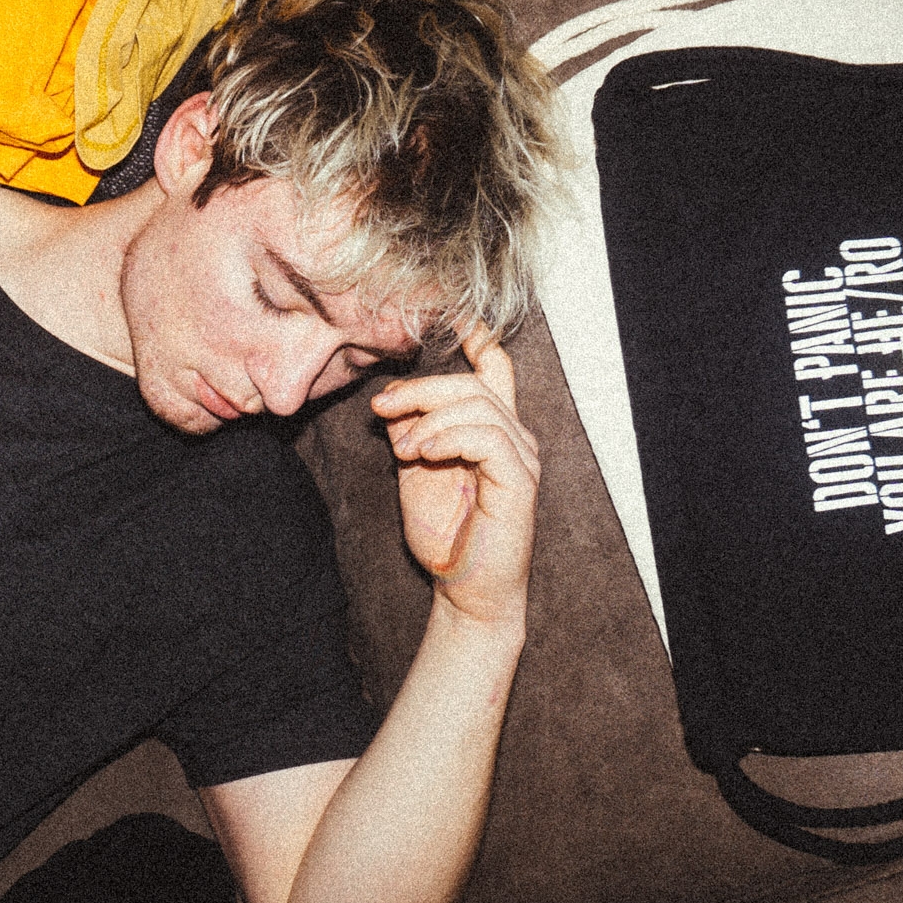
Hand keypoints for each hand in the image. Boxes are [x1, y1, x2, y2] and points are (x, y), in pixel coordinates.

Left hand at [370, 328, 539, 631]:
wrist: (462, 589)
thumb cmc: (444, 534)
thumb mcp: (415, 472)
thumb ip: (410, 432)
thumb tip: (392, 401)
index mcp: (491, 428)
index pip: (494, 369)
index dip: (477, 337)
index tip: (453, 313)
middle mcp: (514, 436)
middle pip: (473, 383)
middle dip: (420, 389)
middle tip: (381, 408)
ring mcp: (521, 457)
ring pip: (478, 405)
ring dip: (429, 419)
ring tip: (402, 448)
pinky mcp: (520, 480)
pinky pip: (487, 438)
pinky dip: (448, 437)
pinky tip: (421, 453)